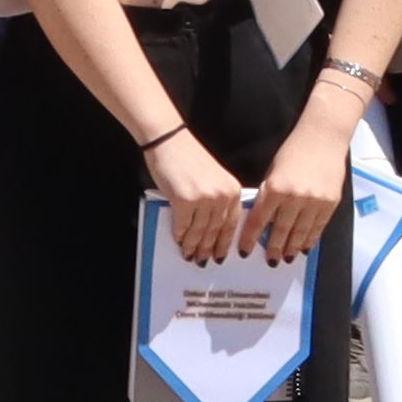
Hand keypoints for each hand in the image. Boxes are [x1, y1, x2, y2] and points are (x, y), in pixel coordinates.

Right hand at [145, 128, 252, 264]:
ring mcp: (204, 199)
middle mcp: (222, 196)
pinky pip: (183, 225)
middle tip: (203, 261)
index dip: (224, 242)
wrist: (169, 140)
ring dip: (194, 246)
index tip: (220, 255)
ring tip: (189, 256)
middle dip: (208, 248)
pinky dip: (181, 236)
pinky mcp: (184, 200)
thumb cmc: (187, 157)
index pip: (231, 224)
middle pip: (216, 230)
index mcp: (232, 190)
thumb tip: (208, 226)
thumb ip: (215, 199)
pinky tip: (179, 242)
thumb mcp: (212, 178)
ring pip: (200, 231)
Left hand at [246, 117, 347, 264]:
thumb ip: (267, 195)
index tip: (245, 251)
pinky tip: (305, 247)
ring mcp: (314, 201)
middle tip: (271, 261)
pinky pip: (318, 226)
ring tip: (287, 258)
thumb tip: (261, 220)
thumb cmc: (293, 153)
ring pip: (301, 232)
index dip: (250, 238)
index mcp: (274, 188)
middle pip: (281, 231)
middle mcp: (294, 197)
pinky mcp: (330, 202)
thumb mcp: (272, 172)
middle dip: (274, 248)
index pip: (258, 220)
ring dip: (293, 247)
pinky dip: (311, 238)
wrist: (323, 139)